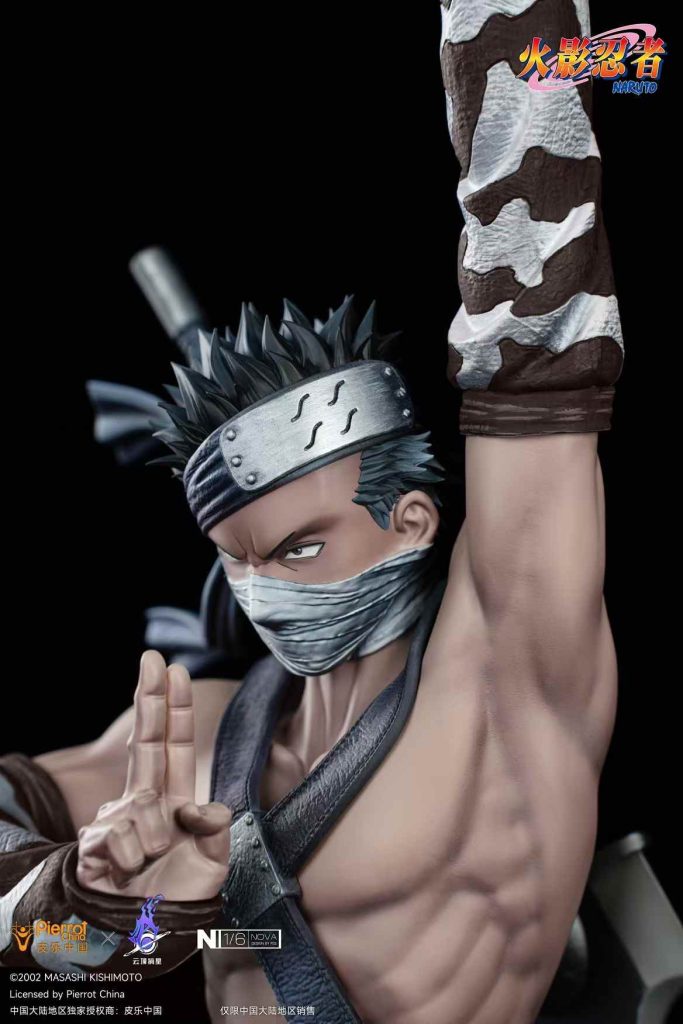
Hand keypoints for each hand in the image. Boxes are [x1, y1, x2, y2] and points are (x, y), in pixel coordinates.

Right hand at [76, 650, 231, 899]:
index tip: (174, 670)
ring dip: (152, 837)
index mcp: (174, 799)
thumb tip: (203, 806)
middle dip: (150, 698)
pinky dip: (129, 857)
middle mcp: (144, 801)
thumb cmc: (178, 897)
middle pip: (146, 741)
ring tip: (152, 862)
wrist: (144, 939)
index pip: (176, 745)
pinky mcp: (93, 842)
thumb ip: (215, 832)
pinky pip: (116, 836)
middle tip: (152, 657)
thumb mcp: (212, 866)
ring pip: (140, 807)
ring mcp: (116, 819)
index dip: (175, 709)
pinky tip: (128, 870)